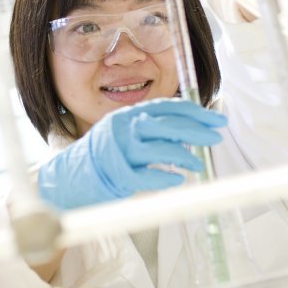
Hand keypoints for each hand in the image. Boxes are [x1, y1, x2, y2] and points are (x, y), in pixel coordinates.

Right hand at [38, 98, 227, 209]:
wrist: (71, 177)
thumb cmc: (105, 156)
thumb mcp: (127, 134)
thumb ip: (153, 131)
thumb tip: (191, 132)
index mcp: (128, 115)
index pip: (167, 107)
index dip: (195, 113)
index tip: (216, 120)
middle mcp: (123, 128)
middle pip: (167, 125)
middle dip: (197, 131)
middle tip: (216, 138)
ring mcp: (119, 150)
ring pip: (160, 149)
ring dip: (184, 157)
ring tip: (198, 165)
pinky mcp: (115, 173)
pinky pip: (146, 175)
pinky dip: (164, 177)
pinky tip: (177, 179)